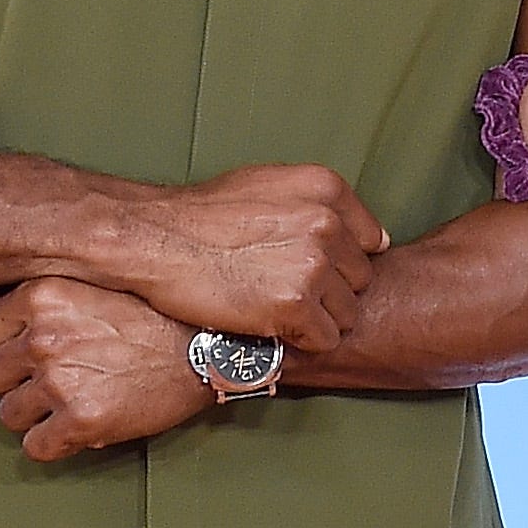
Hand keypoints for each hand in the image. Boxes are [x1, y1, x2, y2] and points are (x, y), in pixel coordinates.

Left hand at [0, 279, 210, 461]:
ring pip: (9, 415)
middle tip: (55, 380)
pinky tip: (76, 427)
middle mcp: (44, 337)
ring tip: (70, 401)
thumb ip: (22, 308)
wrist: (206, 349)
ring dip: (34, 415)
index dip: (7, 347)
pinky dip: (52, 443)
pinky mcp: (80, 421)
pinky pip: (36, 447)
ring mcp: (60, 382)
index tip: (27, 354)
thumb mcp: (87, 292)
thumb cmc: (153, 317)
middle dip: (17, 383)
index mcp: (43, 297)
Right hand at [108, 166, 386, 352]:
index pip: (370, 241)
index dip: (341, 263)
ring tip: (275, 310)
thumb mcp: (268, 185)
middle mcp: (328, 223)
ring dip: (316, 320)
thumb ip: (317, 205)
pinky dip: (301, 343)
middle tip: (285, 292)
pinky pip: (325, 340)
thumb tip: (371, 235)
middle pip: (359, 280)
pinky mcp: (297, 304)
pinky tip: (271, 328)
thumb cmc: (203, 216)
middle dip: (329, 293)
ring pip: (347, 314)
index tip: (311, 269)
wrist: (156, 241)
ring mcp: (314, 264)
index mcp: (326, 189)